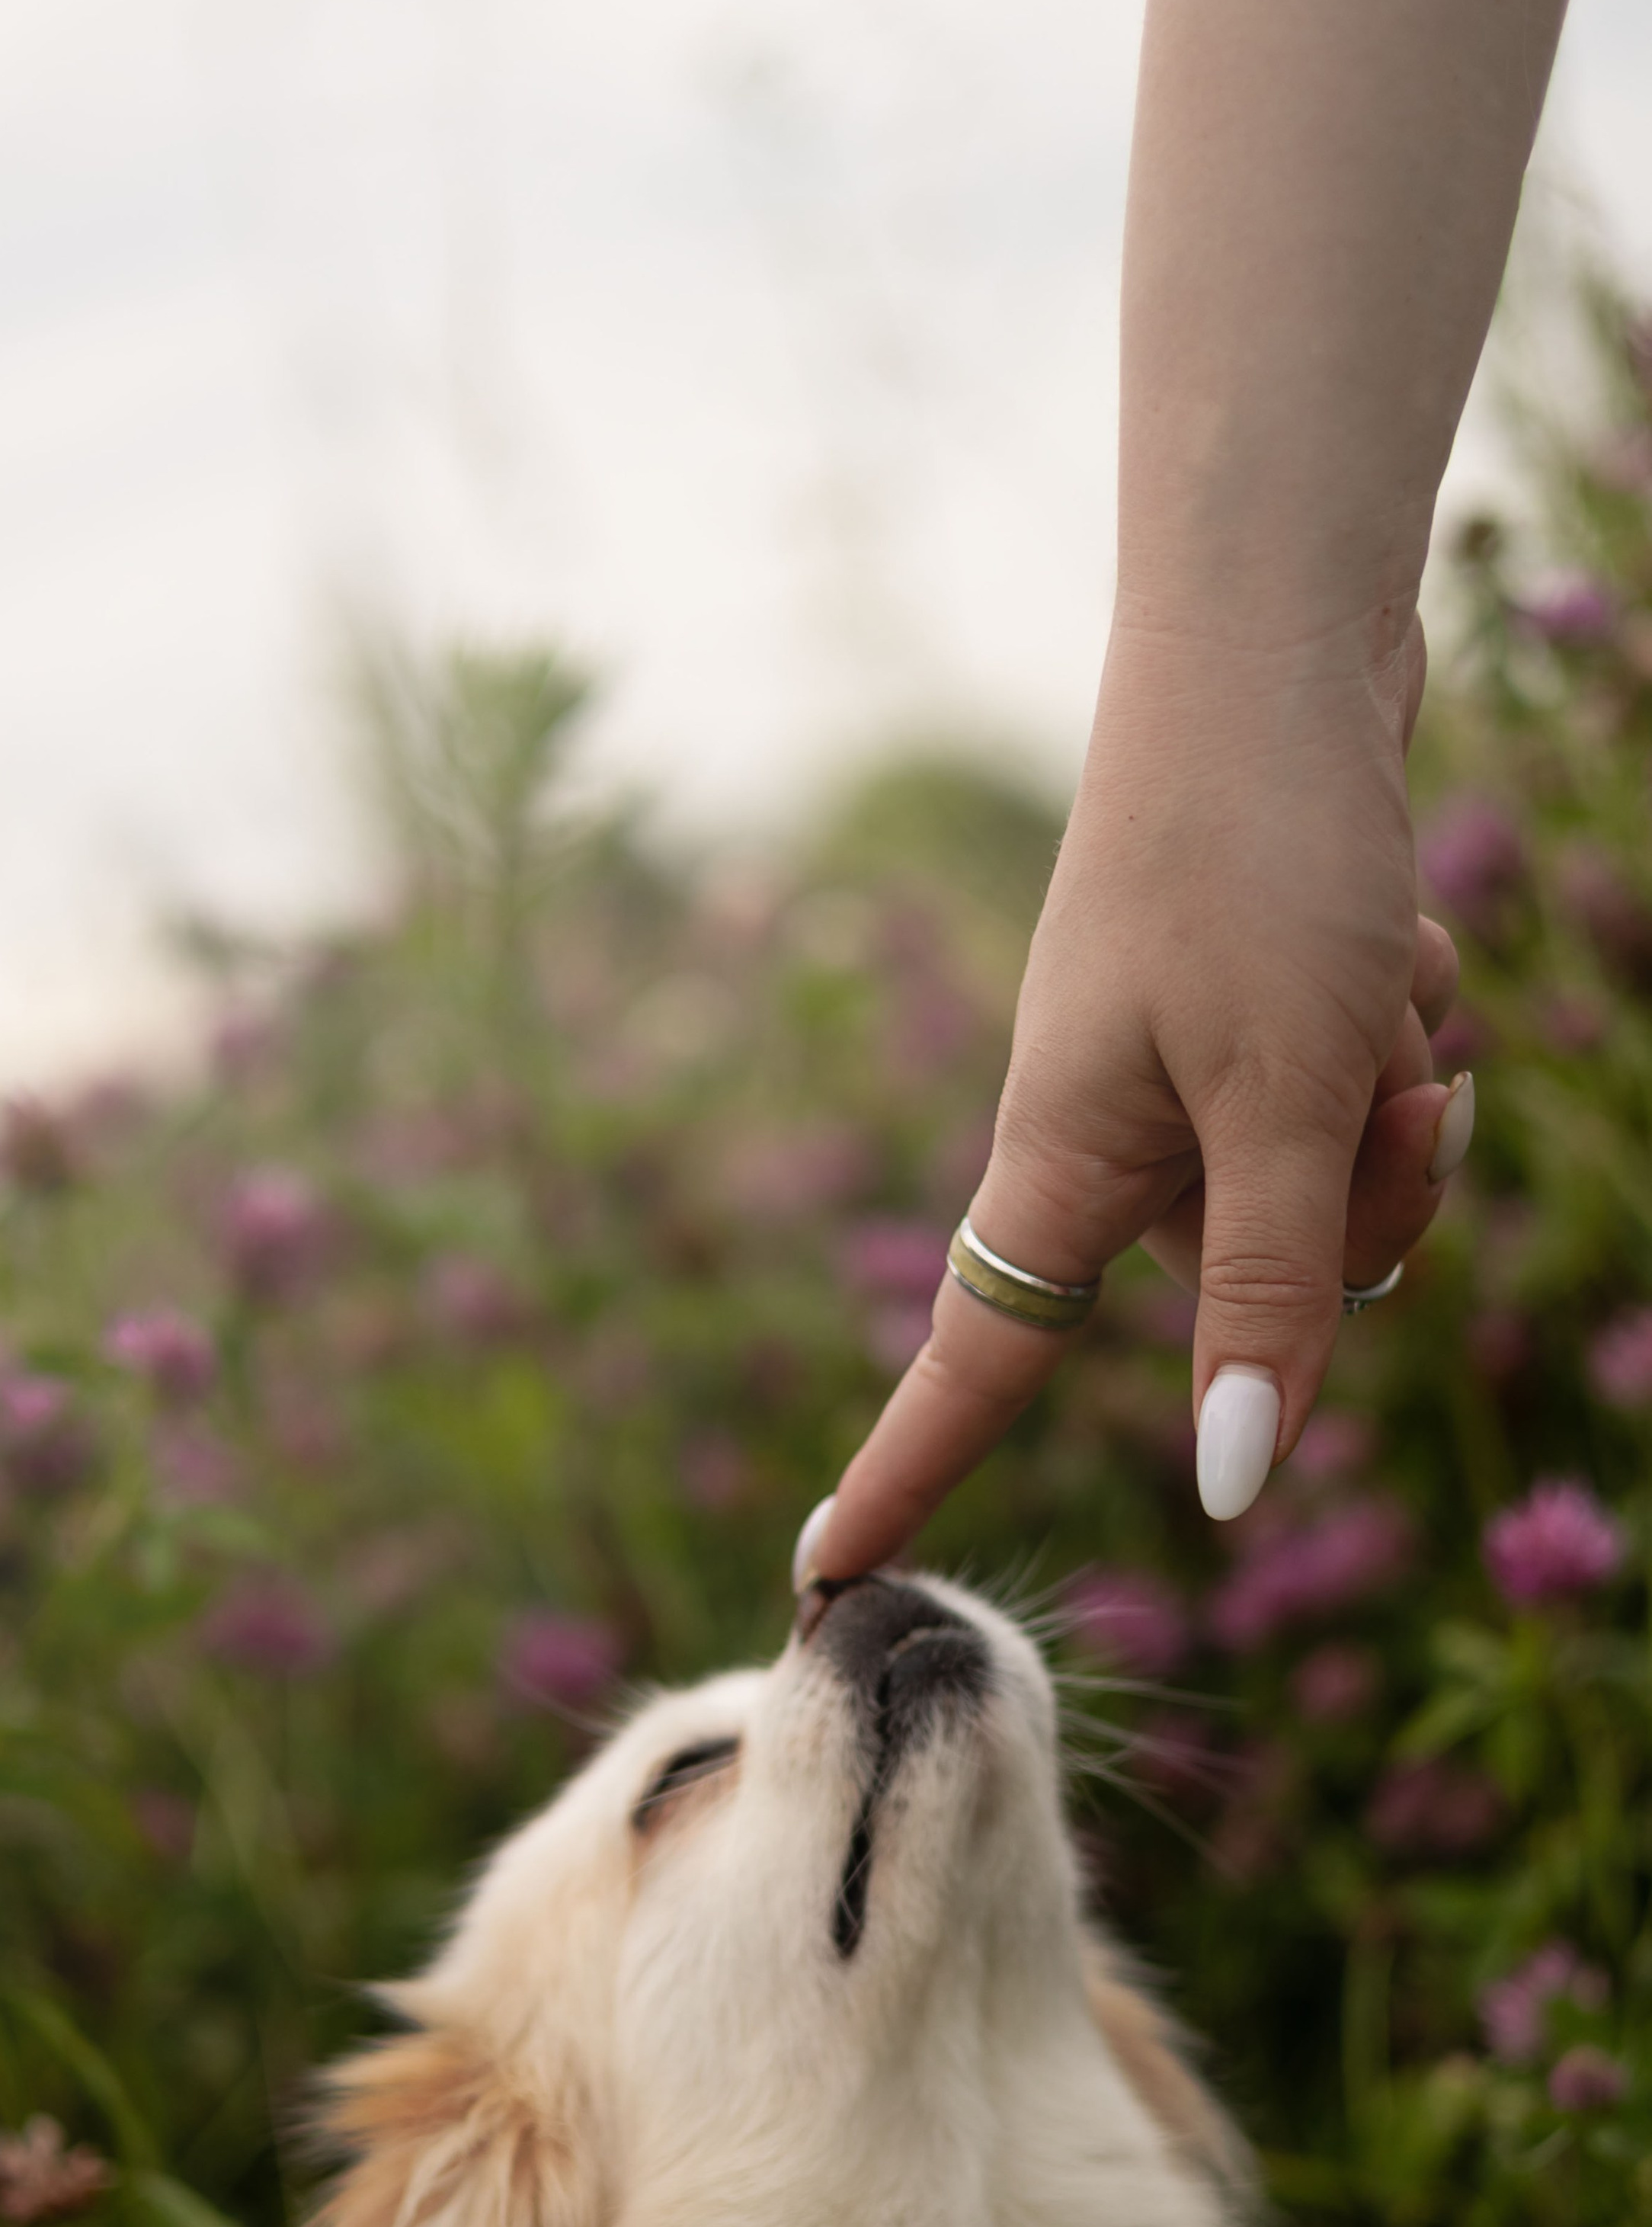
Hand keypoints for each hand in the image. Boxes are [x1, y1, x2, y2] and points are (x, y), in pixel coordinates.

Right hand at [802, 604, 1471, 1584]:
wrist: (1275, 648)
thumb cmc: (1259, 862)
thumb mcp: (1286, 1097)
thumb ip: (1268, 1293)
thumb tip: (1235, 1482)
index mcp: (1064, 1170)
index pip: (968, 1369)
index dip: (902, 1479)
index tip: (827, 1578)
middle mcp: (1113, 1143)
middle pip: (1253, 1289)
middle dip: (1359, 1205)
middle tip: (1386, 1088)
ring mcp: (1185, 1080)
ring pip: (1333, 1197)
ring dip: (1395, 1107)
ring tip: (1387, 981)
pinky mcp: (1254, 1022)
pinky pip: (1354, 1103)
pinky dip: (1399, 1037)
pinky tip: (1397, 942)